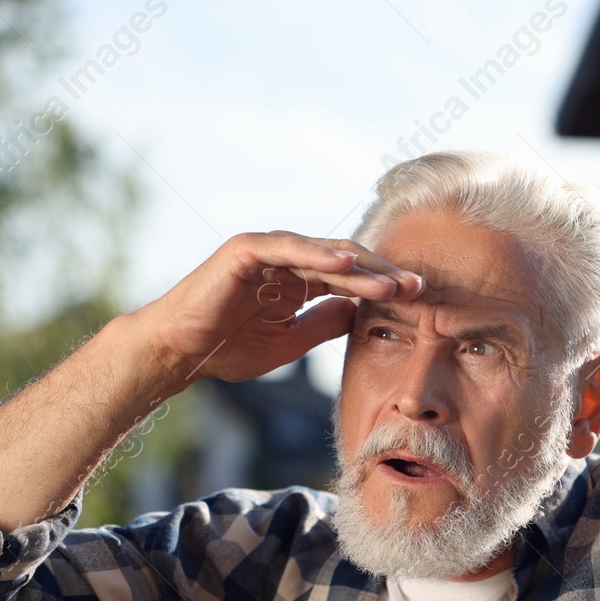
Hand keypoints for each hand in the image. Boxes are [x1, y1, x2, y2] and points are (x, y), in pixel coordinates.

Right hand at [140, 230, 424, 383]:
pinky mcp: (246, 249)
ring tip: (393, 283)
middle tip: (418, 288)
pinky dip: (317, 254)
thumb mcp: (290, 343)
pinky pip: (288, 247)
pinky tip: (346, 265)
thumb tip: (360, 314)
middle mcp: (286, 259)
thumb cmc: (227, 348)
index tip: (418, 302)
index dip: (383, 288)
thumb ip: (324, 324)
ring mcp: (266, 250)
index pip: (350, 279)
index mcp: (298, 280)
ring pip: (324, 253)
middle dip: (383, 275)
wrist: (180, 353)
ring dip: (361, 268)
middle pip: (346, 261)